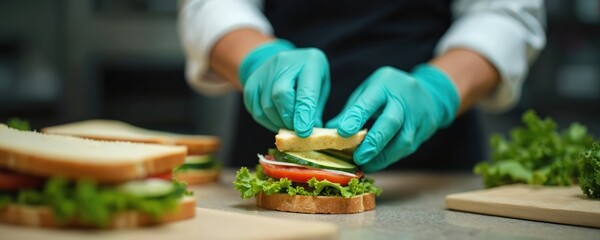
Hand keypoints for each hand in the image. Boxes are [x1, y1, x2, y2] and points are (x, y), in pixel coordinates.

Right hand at [239, 40, 329, 136]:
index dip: (303, 113)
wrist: (285, 63)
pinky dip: (269, 122)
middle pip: (280, 95)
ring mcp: (265, 72)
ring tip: (289, 125)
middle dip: (289, 119)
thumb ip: (315, 109)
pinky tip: (278, 121)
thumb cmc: (308, 77)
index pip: (305, 90)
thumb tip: (309, 133)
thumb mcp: (321, 87)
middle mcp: (284, 62)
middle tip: (297, 130)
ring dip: (279, 122)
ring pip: (267, 106)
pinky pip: (257, 111)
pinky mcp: (251, 84)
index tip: (303, 132)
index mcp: (310, 61)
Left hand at [326, 65, 459, 172]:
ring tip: (366, 164)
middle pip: (390, 122)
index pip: (370, 101)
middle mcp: (402, 100)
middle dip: (373, 142)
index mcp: (384, 85)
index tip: (342, 131)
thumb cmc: (388, 91)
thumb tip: (328, 133)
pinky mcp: (423, 131)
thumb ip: (351, 110)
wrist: (428, 92)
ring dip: (383, 156)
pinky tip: (376, 163)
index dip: (356, 117)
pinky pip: (407, 148)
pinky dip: (390, 158)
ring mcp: (416, 116)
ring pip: (402, 140)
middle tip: (358, 157)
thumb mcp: (368, 91)